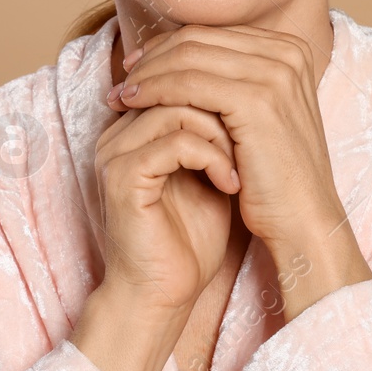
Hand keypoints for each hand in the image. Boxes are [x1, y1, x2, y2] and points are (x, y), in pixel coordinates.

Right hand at [91, 101, 239, 314]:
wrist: (165, 293)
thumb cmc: (191, 239)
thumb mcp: (212, 174)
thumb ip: (220, 133)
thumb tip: (255, 93)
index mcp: (135, 129)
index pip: (178, 77)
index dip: (222, 94)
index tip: (254, 126)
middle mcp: (118, 134)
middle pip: (176, 84)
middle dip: (224, 109)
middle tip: (253, 140)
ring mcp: (116, 153)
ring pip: (178, 107)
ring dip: (222, 135)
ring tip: (242, 167)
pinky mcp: (122, 176)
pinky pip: (175, 142)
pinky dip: (212, 158)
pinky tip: (231, 184)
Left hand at [106, 24, 371, 317]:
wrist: (304, 219)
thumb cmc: (275, 175)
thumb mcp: (260, 115)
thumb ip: (233, 80)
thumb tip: (179, 57)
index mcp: (289, 49)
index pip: (213, 33)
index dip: (169, 46)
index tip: (137, 66)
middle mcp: (287, 52)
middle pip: (199, 39)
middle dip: (153, 57)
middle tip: (123, 77)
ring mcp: (275, 73)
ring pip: (188, 57)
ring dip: (147, 73)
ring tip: (120, 93)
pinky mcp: (256, 99)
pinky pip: (188, 83)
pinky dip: (154, 89)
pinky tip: (133, 103)